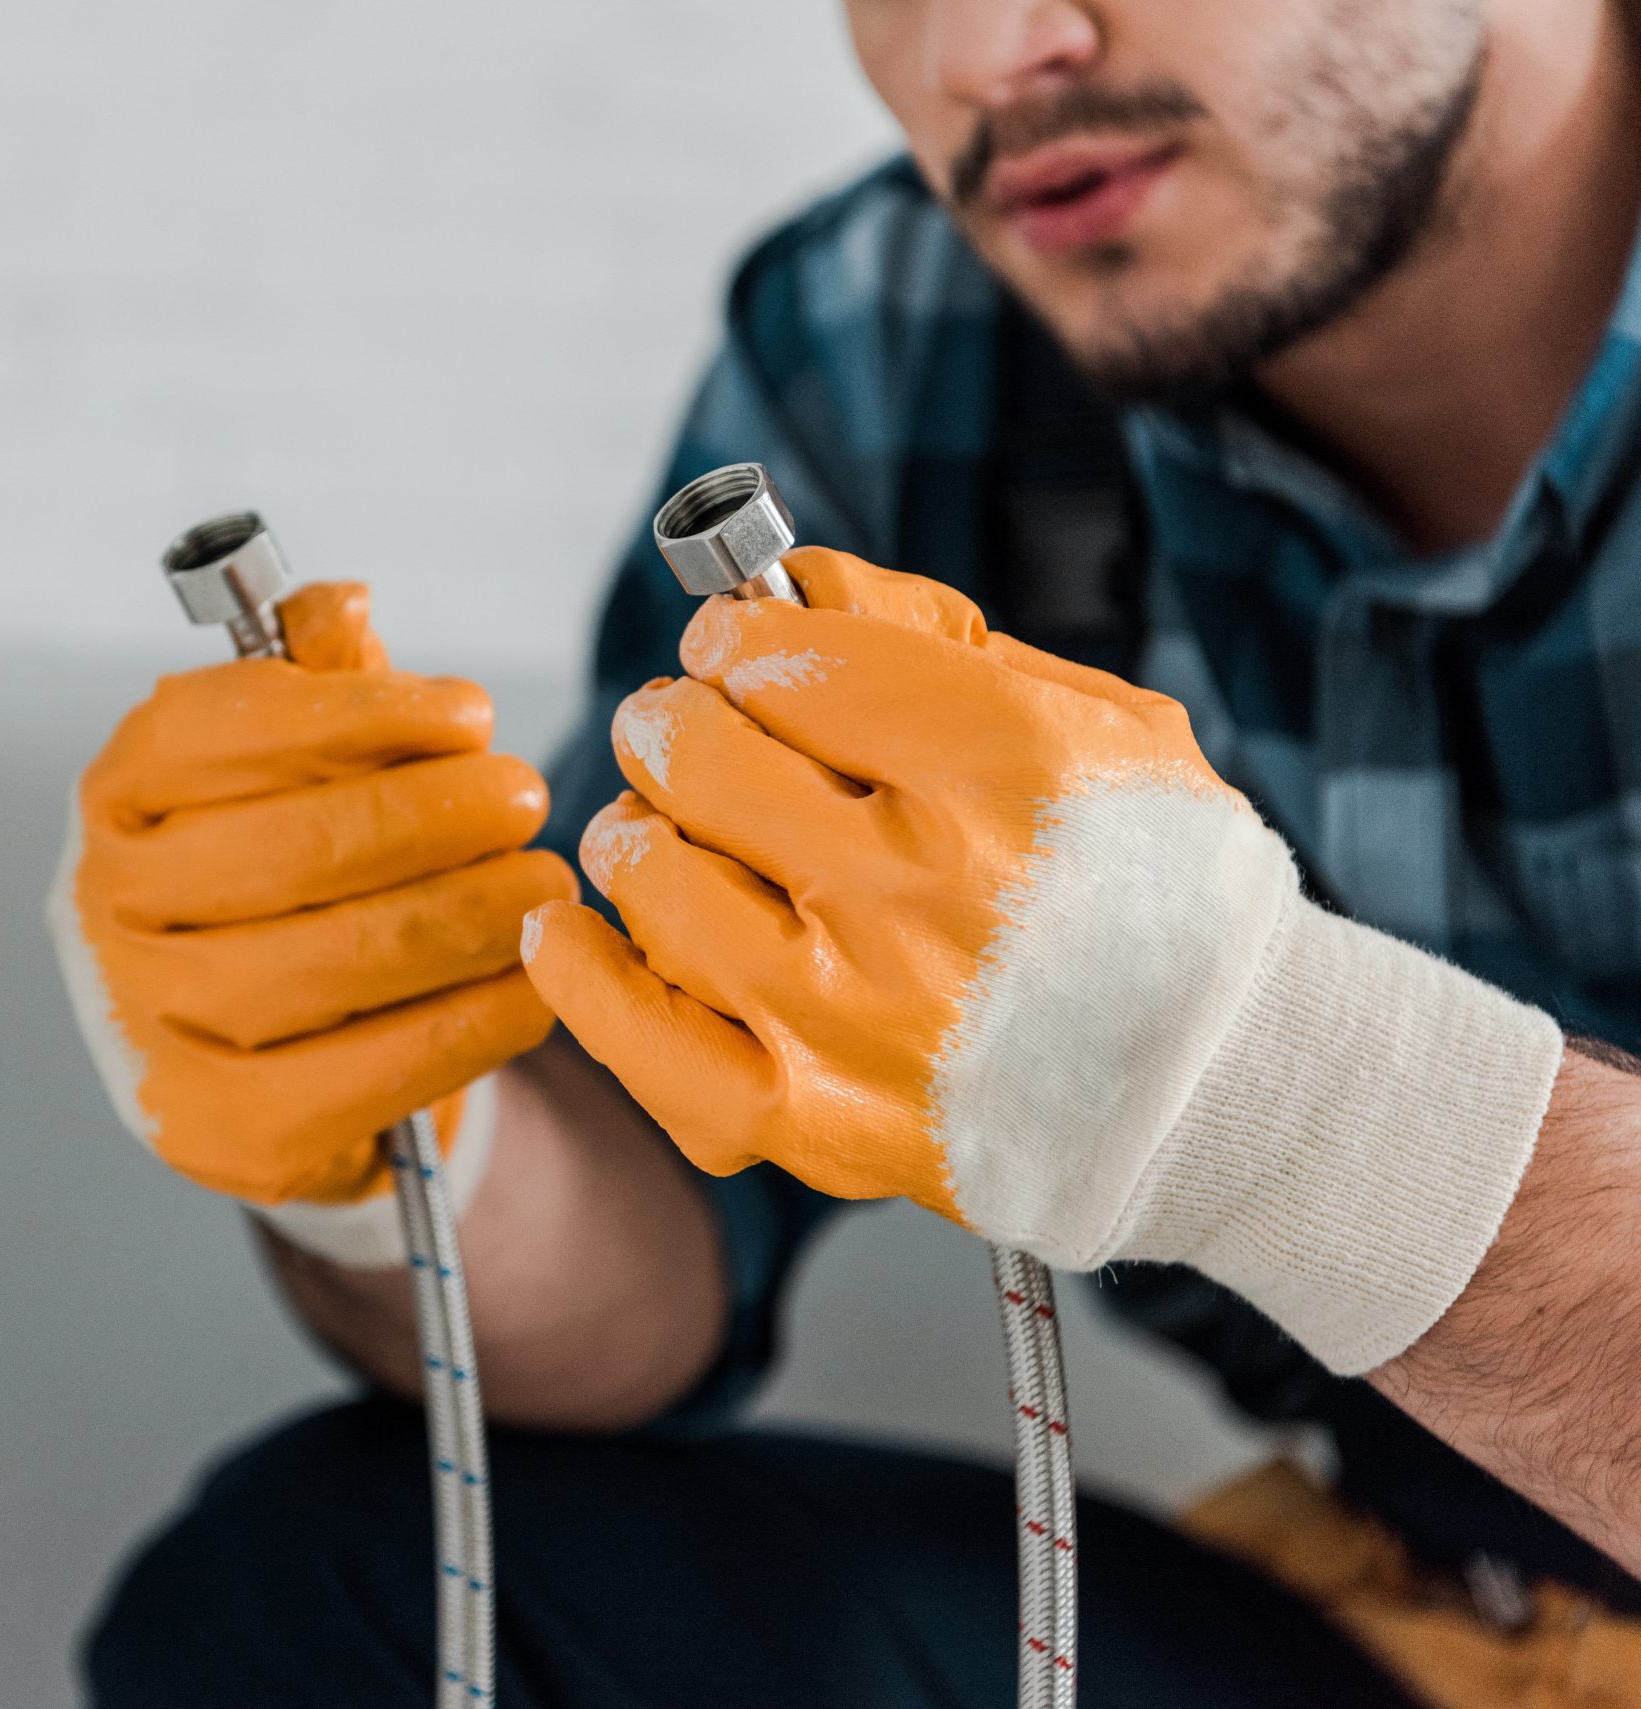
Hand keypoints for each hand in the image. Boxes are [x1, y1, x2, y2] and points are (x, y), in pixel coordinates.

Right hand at [49, 582, 574, 1227]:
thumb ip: (318, 685)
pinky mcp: (219, 1131)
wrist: (259, 1054)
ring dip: (457, 919)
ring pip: (318, 966)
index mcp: (119, 796)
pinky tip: (530, 989)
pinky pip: (355, 1077)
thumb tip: (337, 610)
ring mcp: (151, 1028)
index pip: (217, 733)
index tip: (471, 714)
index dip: (358, 714)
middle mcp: (107, 911)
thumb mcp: (296, 766)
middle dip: (427, 818)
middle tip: (525, 799)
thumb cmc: (284, 877)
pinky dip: (461, 1028)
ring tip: (542, 887)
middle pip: (281, 853)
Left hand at [520, 548, 1558, 1372]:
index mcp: (1001, 772)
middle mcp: (918, 893)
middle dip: (675, 716)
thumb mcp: (1096, 718)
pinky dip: (581, 969)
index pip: (787, 660)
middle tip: (685, 724)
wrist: (1219, 1089)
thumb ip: (932, 636)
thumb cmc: (1153, 889)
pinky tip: (568, 922)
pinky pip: (638, 1039)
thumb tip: (787, 582)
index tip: (737, 644)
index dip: (740, 635)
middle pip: (698, 753)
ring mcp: (853, 1015)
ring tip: (663, 827)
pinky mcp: (813, 1121)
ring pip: (651, 876)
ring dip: (635, 829)